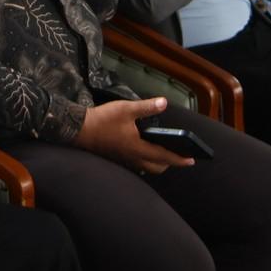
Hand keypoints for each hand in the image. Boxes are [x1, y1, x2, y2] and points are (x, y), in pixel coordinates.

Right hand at [76, 97, 191, 174]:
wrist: (79, 129)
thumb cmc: (103, 120)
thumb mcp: (126, 109)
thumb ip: (147, 107)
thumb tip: (164, 102)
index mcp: (138, 148)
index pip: (165, 157)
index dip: (180, 159)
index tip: (191, 160)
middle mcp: (133, 158)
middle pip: (157, 167)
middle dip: (169, 163)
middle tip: (177, 155)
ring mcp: (124, 160)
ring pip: (146, 167)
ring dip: (157, 163)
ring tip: (162, 153)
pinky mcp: (117, 158)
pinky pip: (136, 165)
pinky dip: (145, 161)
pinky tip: (143, 150)